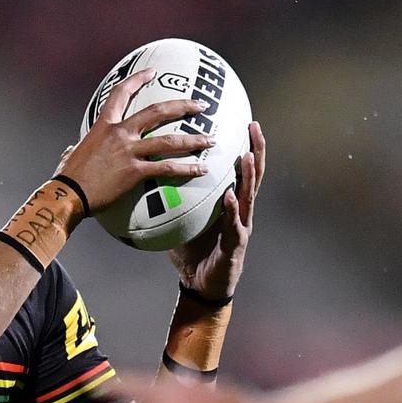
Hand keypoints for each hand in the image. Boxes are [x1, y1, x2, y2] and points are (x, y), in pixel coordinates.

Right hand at [56, 69, 213, 211]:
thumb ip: (81, 146)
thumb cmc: (69, 176)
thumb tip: (72, 150)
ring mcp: (129, 152)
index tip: (153, 72)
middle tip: (200, 105)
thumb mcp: (74, 152)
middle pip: (157, 112)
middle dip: (182, 106)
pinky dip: (188, 168)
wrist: (69, 194)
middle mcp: (120, 133)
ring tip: (210, 139)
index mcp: (104, 125)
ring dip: (193, 139)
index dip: (138, 80)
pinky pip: (167, 168)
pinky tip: (202, 169)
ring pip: (169, 140)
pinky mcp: (135, 172)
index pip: (122, 93)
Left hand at [171, 122, 265, 299]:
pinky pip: (235, 224)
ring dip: (249, 175)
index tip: (240, 117)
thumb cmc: (192, 251)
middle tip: (253, 125)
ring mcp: (242, 227)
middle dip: (256, 149)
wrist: (200, 285)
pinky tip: (229, 195)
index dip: (242, 143)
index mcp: (229, 201)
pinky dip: (232, 209)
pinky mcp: (236, 245)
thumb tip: (145, 174)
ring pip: (249, 196)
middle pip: (253, 175)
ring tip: (247, 154)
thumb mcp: (182, 218)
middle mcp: (240, 210)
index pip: (238, 167)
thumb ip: (172, 197)